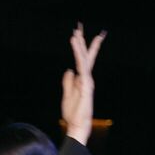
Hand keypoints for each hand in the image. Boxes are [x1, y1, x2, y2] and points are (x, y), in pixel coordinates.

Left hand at [61, 24, 105, 144]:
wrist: (77, 126)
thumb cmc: (73, 114)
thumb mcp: (66, 95)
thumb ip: (68, 82)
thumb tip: (69, 70)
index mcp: (81, 81)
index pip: (81, 61)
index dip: (79, 49)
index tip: (76, 36)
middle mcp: (86, 79)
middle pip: (84, 57)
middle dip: (82, 42)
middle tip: (78, 28)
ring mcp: (87, 82)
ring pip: (83, 61)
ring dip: (79, 48)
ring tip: (75, 35)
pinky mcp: (86, 87)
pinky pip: (83, 70)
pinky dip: (80, 60)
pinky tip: (77, 52)